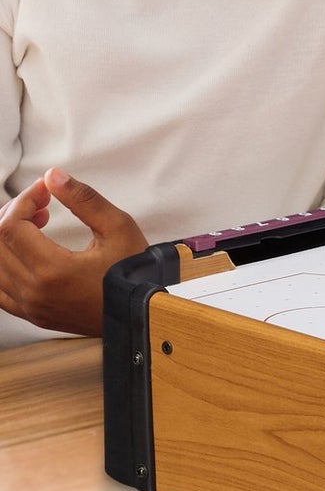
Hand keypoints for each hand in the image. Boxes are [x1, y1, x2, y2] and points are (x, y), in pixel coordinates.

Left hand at [0, 168, 147, 335]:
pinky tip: (25, 250)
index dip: (24, 200)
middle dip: (13, 213)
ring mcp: (30, 307)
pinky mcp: (32, 314)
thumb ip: (84, 199)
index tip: (45, 190)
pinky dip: (4, 263)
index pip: (12, 226)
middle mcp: (34, 292)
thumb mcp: (118, 227)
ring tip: (35, 224)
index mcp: (53, 271)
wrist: (144, 313)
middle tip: (41, 203)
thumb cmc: (136, 273)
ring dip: (8, 237)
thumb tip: (53, 176)